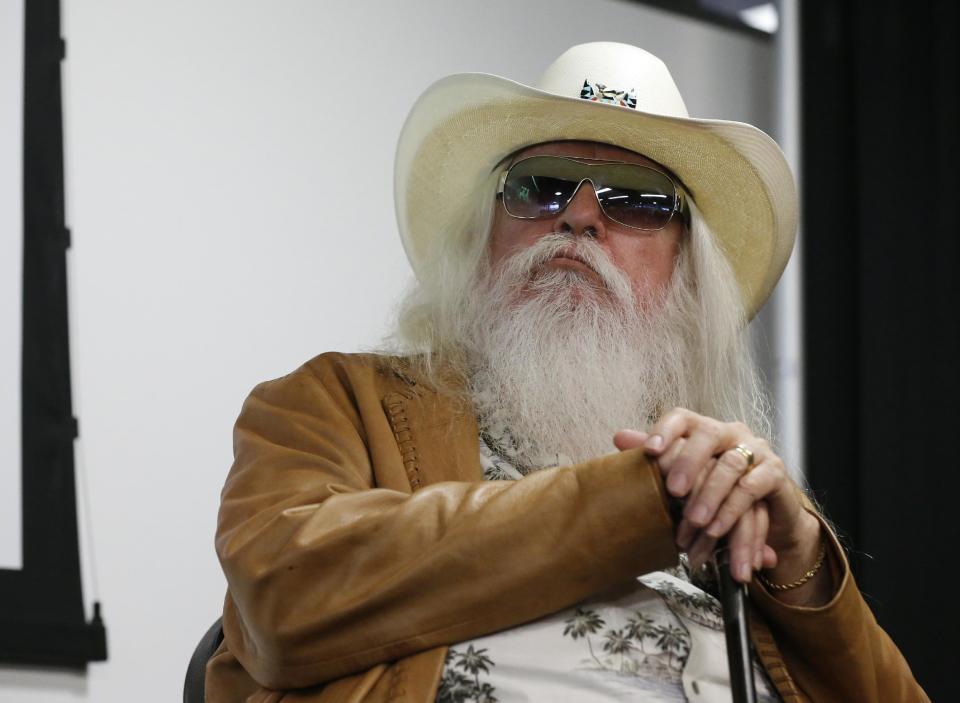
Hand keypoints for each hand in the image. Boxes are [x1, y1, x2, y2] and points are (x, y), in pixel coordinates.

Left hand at [614, 408, 820, 589]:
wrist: (767, 514)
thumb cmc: (716, 491)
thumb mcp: (684, 477)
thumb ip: (657, 456)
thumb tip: (618, 437)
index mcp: (703, 430)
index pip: (682, 418)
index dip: (665, 430)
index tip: (650, 450)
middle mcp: (730, 433)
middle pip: (708, 435)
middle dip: (688, 463)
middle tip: (673, 492)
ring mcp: (755, 450)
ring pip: (731, 467)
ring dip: (711, 497)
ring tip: (696, 523)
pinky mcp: (775, 473)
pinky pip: (754, 488)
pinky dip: (733, 512)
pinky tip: (718, 532)